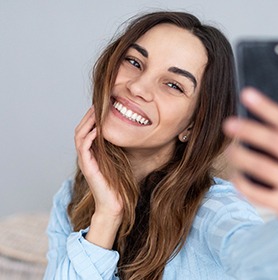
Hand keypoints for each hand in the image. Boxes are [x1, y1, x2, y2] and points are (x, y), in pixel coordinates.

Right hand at [75, 106, 122, 247]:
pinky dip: (89, 137)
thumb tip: (127, 134)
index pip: (87, 130)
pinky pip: (84, 148)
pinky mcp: (88, 168)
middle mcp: (86, 156)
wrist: (115, 204)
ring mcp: (86, 162)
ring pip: (80, 136)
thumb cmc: (119, 184)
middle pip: (81, 130)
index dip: (92, 118)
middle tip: (97, 105)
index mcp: (92, 154)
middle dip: (88, 116)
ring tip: (96, 112)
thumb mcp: (119, 161)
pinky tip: (97, 129)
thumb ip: (117, 148)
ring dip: (87, 123)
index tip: (102, 106)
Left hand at [223, 85, 277, 248]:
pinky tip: (235, 176)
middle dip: (249, 130)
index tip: (246, 93)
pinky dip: (243, 183)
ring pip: (263, 167)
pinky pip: (258, 193)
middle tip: (228, 123)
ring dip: (241, 156)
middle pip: (275, 142)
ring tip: (228, 150)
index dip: (267, 107)